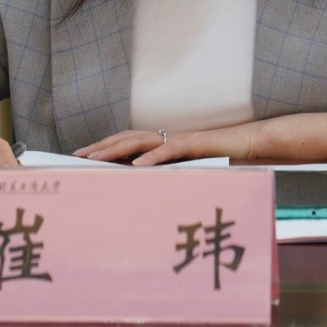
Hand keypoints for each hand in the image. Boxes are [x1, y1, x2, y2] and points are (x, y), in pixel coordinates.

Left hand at [74, 124, 255, 166]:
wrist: (247, 146)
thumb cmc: (217, 162)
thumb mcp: (184, 172)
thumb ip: (164, 176)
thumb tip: (139, 189)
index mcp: (161, 144)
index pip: (126, 143)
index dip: (103, 147)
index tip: (81, 156)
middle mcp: (166, 138)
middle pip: (127, 139)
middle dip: (101, 147)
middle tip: (79, 156)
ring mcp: (179, 138)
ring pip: (141, 140)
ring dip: (117, 149)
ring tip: (97, 158)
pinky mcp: (195, 143)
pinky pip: (170, 149)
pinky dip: (152, 156)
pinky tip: (137, 165)